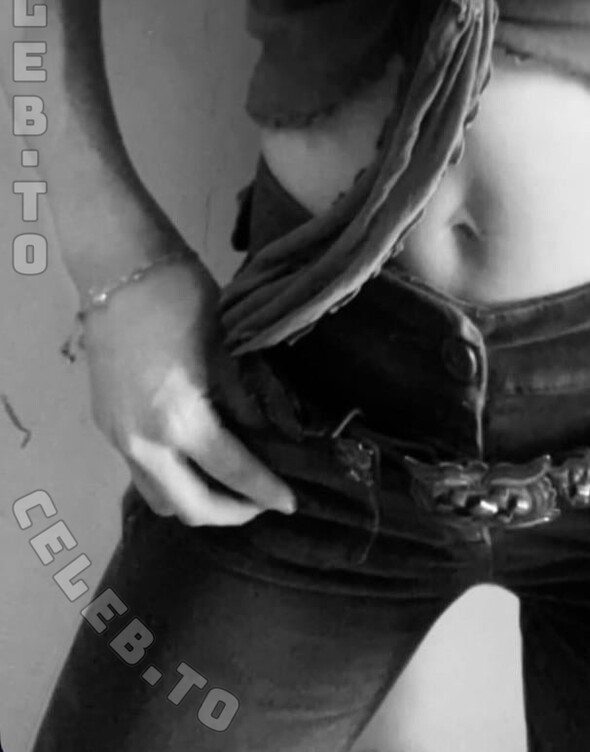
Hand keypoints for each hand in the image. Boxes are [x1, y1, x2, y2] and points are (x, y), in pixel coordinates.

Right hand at [82, 253, 298, 526]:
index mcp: (179, 420)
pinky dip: (171, 478)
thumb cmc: (179, 297)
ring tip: (228, 482)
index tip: (291, 502)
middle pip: (189, 506)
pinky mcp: (106, 427)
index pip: (231, 472)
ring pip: (159, 497)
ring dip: (195, 501)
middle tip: (261, 500)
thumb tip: (269, 434)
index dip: (265, 490)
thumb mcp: (224, 347)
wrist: (117, 270)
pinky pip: (142, 472)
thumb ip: (244, 398)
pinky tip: (194, 456)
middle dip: (230, 512)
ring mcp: (118, 439)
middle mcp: (144, 443)